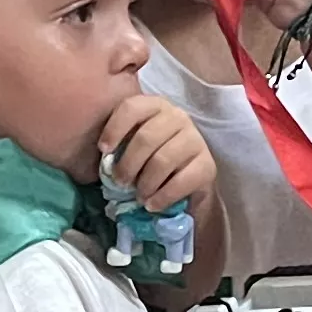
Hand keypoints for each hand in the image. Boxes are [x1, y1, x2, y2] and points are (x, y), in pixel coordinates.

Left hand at [100, 94, 214, 213]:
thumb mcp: (133, 146)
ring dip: (145, 184)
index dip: (115, 128)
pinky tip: (152, 205)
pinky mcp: (208, 165)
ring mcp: (196, 140)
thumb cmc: (150, 162)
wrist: (187, 185)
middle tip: (120, 182)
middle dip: (128, 164)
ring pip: (162, 160)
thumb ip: (120, 144)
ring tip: (139, 196)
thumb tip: (105, 159)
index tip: (104, 150)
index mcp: (156, 106)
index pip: (132, 108)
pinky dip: (162, 197)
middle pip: (146, 138)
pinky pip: (180, 182)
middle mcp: (178, 117)